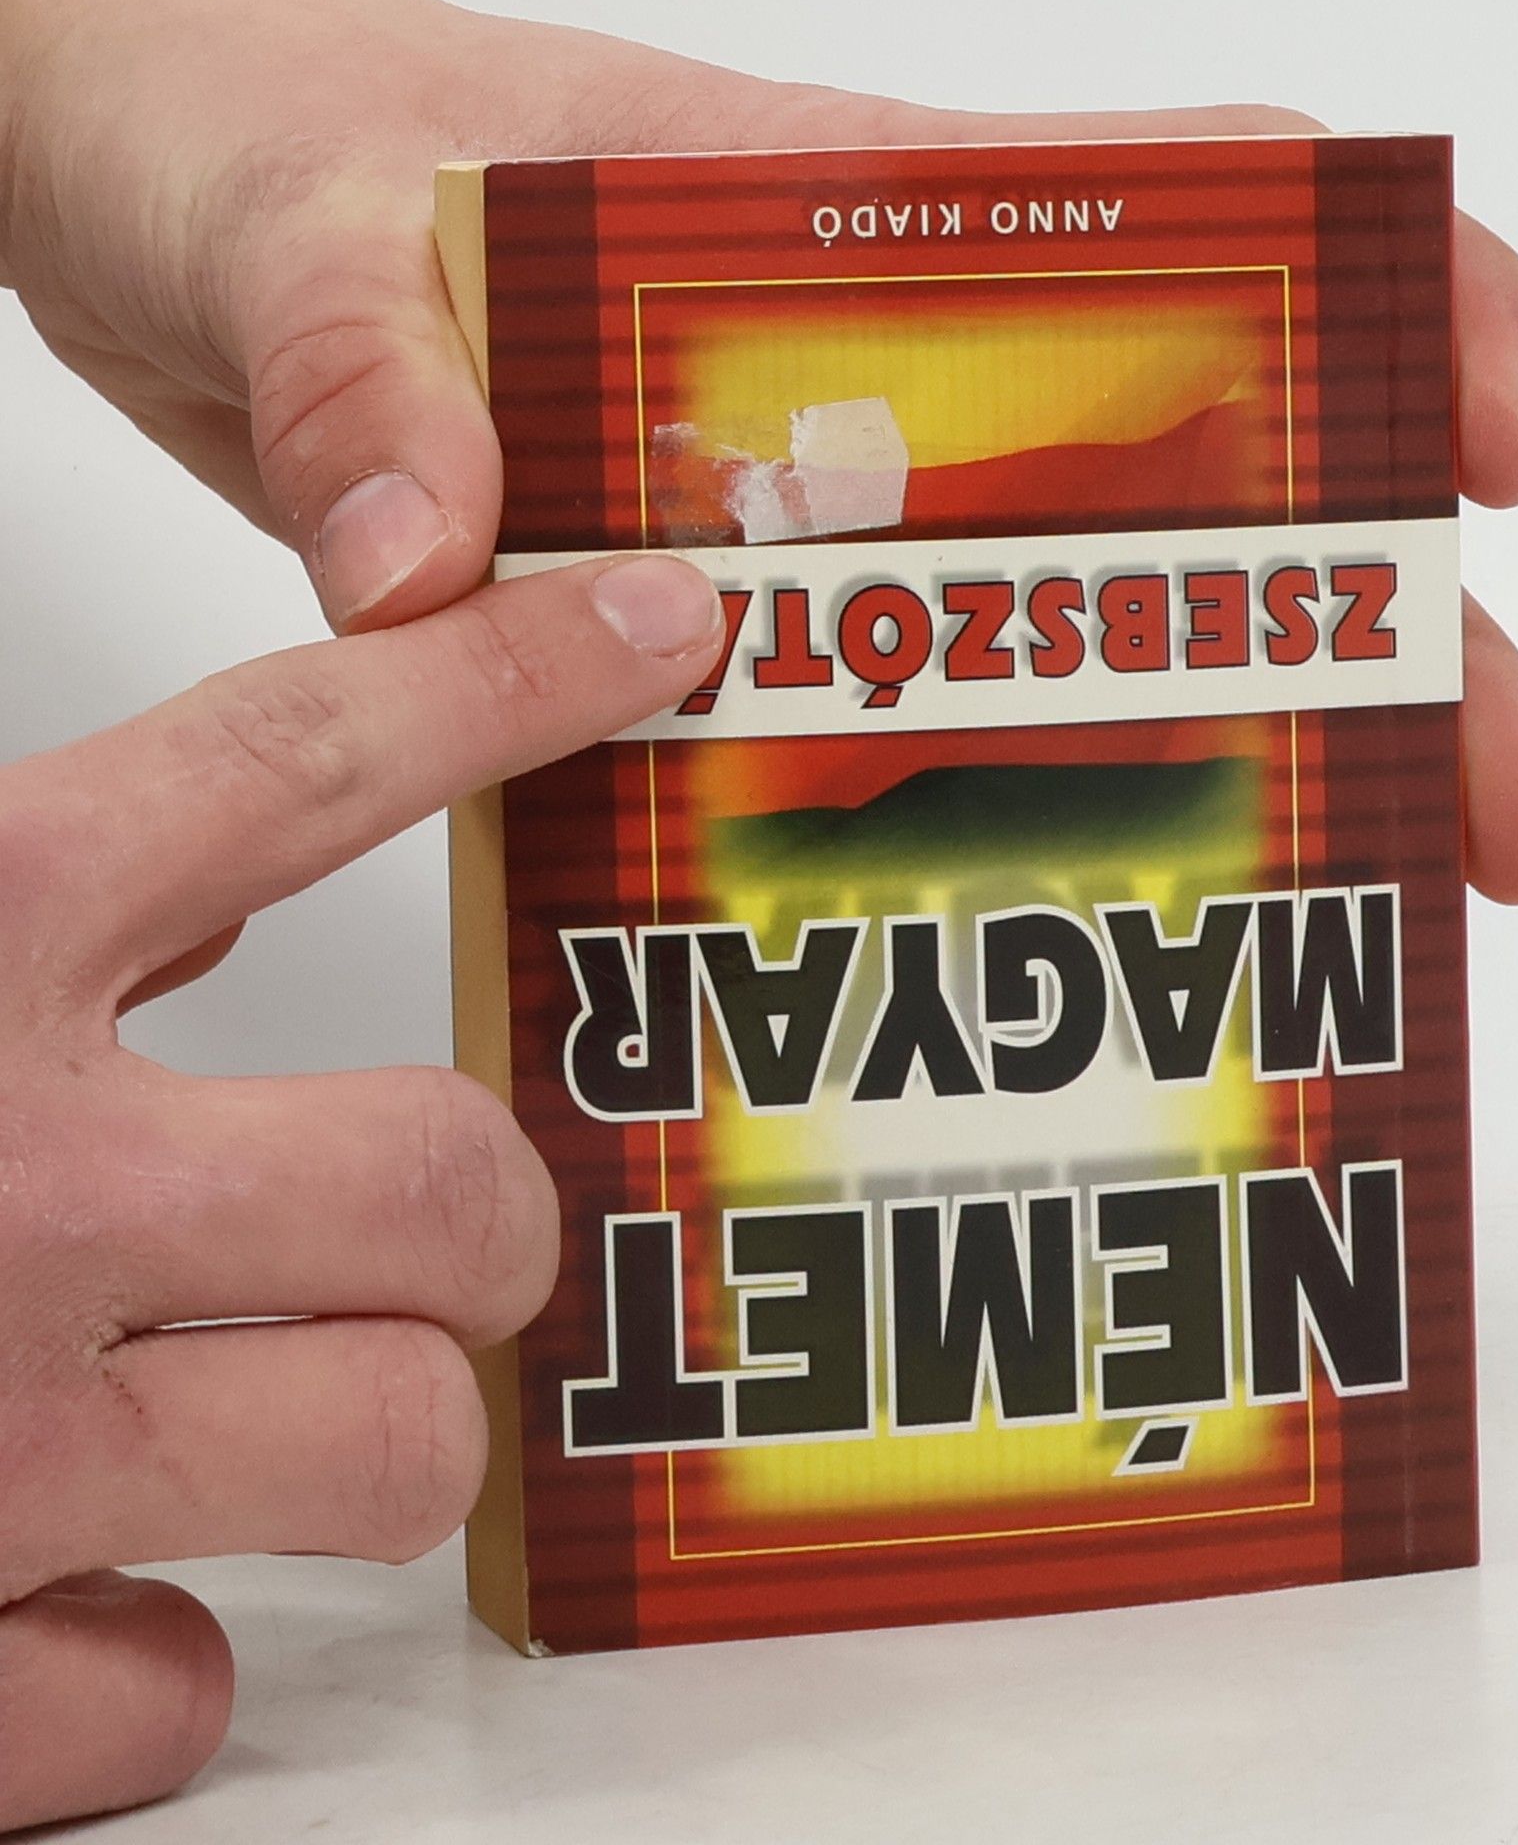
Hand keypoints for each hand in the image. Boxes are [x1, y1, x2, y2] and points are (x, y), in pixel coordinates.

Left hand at [0, 0, 1517, 903]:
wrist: (162, 196)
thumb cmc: (261, 135)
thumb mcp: (309, 229)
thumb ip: (366, 377)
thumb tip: (436, 567)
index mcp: (841, 220)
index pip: (1186, 212)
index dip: (1380, 309)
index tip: (1488, 448)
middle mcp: (867, 380)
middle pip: (1195, 490)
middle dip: (1371, 635)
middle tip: (1482, 804)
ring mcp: (807, 510)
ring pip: (1070, 638)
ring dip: (1220, 765)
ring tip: (1342, 897)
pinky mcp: (710, 614)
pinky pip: (879, 728)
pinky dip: (972, 827)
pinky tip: (1040, 937)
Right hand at [0, 553, 721, 1831]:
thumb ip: (23, 904)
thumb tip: (213, 886)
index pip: (299, 753)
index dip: (505, 673)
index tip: (661, 625)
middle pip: (448, 1179)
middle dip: (477, 1214)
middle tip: (431, 1222)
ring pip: (394, 1443)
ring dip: (367, 1424)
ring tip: (265, 1395)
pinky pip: (179, 1686)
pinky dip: (147, 1653)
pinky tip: (55, 1593)